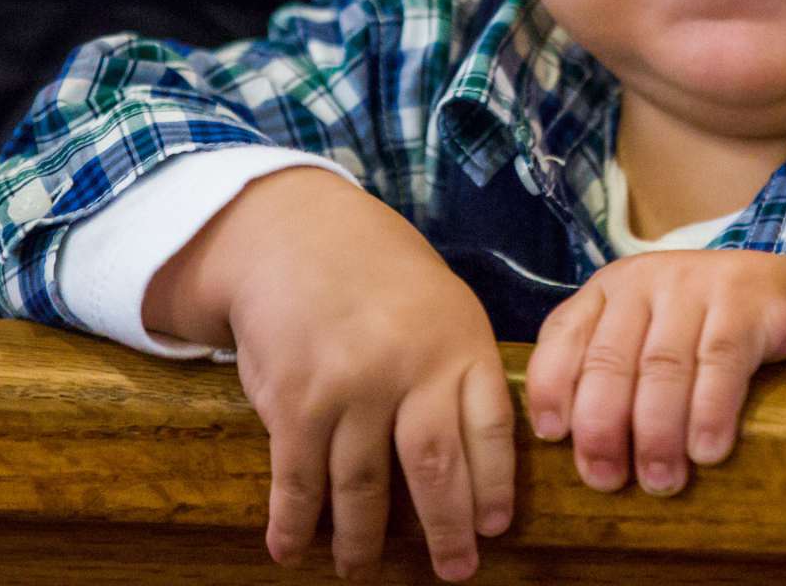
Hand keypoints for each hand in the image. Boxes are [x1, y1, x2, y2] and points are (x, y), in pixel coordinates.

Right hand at [146, 169, 512, 581]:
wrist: (295, 234)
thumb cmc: (380, 278)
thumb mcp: (444, 306)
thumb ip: (462, 372)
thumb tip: (485, 463)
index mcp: (459, 343)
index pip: (491, 430)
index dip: (494, 487)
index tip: (494, 529)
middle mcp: (410, 367)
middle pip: (435, 469)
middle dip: (446, 532)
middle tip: (453, 572)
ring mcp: (350, 386)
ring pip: (363, 487)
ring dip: (362, 540)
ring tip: (361, 569)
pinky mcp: (295, 401)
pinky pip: (299, 479)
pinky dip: (294, 523)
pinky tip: (291, 550)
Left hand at [522, 250, 785, 496]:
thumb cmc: (706, 332)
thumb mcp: (650, 338)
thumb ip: (611, 375)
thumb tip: (579, 456)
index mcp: (610, 290)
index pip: (563, 335)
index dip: (552, 388)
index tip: (554, 438)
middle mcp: (647, 280)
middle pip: (609, 358)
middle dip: (602, 426)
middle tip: (607, 481)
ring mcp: (698, 285)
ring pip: (662, 365)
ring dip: (656, 432)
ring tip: (660, 481)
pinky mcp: (749, 301)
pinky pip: (721, 361)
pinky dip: (709, 411)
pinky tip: (707, 451)